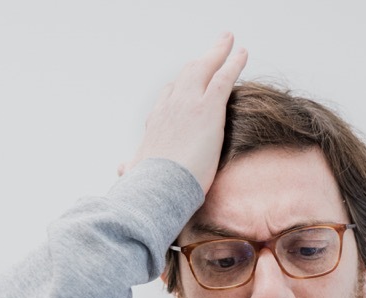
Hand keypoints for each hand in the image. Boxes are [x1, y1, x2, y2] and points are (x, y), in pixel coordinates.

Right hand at [119, 33, 247, 193]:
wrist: (157, 188)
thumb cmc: (147, 185)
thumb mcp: (135, 172)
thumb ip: (132, 166)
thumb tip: (123, 167)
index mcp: (157, 122)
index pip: (168, 97)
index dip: (180, 88)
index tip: (189, 83)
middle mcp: (170, 106)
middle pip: (186, 75)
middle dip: (200, 61)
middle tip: (213, 51)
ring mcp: (189, 104)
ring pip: (204, 68)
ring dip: (218, 53)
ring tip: (229, 41)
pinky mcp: (208, 108)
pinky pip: (223, 78)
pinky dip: (234, 62)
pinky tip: (242, 53)